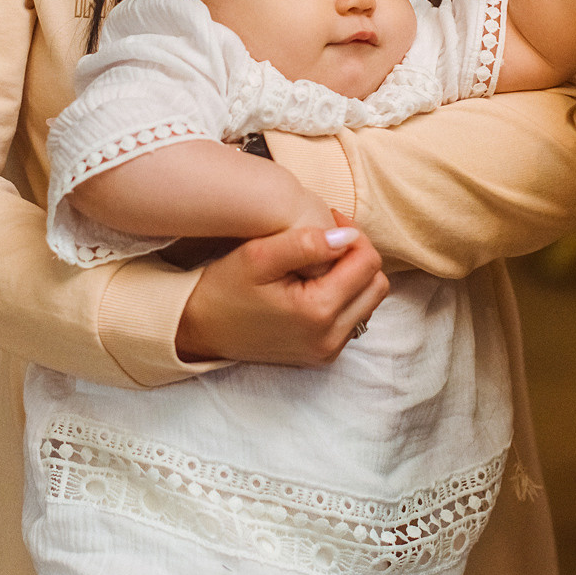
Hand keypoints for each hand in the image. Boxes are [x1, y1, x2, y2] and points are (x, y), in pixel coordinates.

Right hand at [175, 220, 387, 366]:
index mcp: (317, 312)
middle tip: (328, 236)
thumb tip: (348, 238)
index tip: (328, 219)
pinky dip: (344, 296)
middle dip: (358, 255)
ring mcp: (327, 350)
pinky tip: (315, 282)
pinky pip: (353, 318)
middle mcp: (329, 338)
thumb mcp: (259, 256)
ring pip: (369, 302)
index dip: (353, 234)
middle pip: (377, 284)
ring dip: (354, 276)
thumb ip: (306, 243)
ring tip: (321, 258)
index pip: (367, 262)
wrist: (199, 328)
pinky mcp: (322, 355)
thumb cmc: (224, 288)